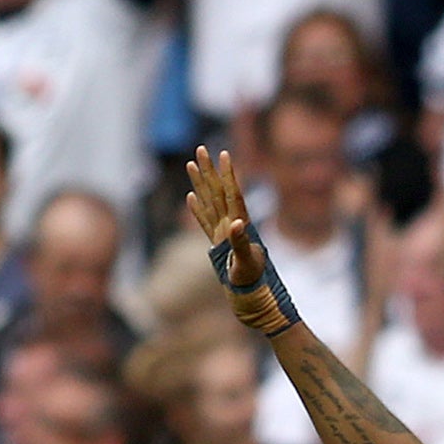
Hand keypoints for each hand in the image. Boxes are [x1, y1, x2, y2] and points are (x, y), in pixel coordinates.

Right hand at [186, 145, 291, 334]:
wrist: (252, 295)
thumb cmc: (251, 280)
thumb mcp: (247, 261)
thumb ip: (240, 241)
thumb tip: (235, 223)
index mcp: (238, 225)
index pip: (232, 194)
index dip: (228, 174)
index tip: (224, 154)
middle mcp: (231, 224)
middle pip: (218, 191)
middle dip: (208, 170)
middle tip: (201, 148)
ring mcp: (223, 232)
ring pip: (209, 201)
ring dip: (201, 183)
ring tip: (192, 164)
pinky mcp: (217, 243)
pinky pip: (204, 220)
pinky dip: (197, 208)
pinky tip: (191, 196)